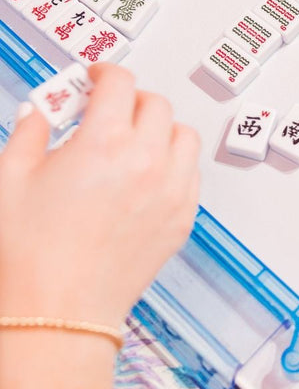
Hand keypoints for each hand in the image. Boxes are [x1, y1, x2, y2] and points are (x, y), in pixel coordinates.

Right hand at [0, 65, 200, 330]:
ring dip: (159, 129)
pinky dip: (173, 165)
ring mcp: (171, 192)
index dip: (103, 73)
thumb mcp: (10, 178)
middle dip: (129, 100)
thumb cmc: (29, 255)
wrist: (57, 315)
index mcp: (104, 141)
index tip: (93, 80)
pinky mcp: (181, 220)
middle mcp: (147, 161)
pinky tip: (144, 177)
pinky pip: (191, 174)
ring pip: (183, 136)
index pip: (119, 82)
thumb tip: (40, 111)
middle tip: (105, 113)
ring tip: (130, 143)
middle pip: (155, 104)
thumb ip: (30, 132)